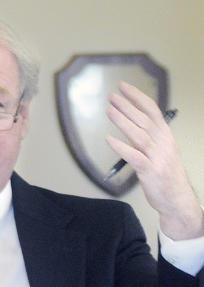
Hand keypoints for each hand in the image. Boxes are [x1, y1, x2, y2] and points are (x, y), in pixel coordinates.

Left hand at [106, 81, 201, 239]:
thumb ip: (149, 135)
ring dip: (123, 121)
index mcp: (166, 136)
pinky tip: (109, 139)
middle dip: (127, 106)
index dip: (138, 97)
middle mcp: (164, 144)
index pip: (153, 111)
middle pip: (144, 120)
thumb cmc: (166, 174)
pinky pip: (134, 156)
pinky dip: (121, 147)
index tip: (123, 86)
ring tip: (109, 110)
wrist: (178, 199)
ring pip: (139, 135)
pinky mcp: (150, 171)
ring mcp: (158, 157)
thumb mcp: (162, 150)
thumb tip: (132, 119)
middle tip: (112, 96)